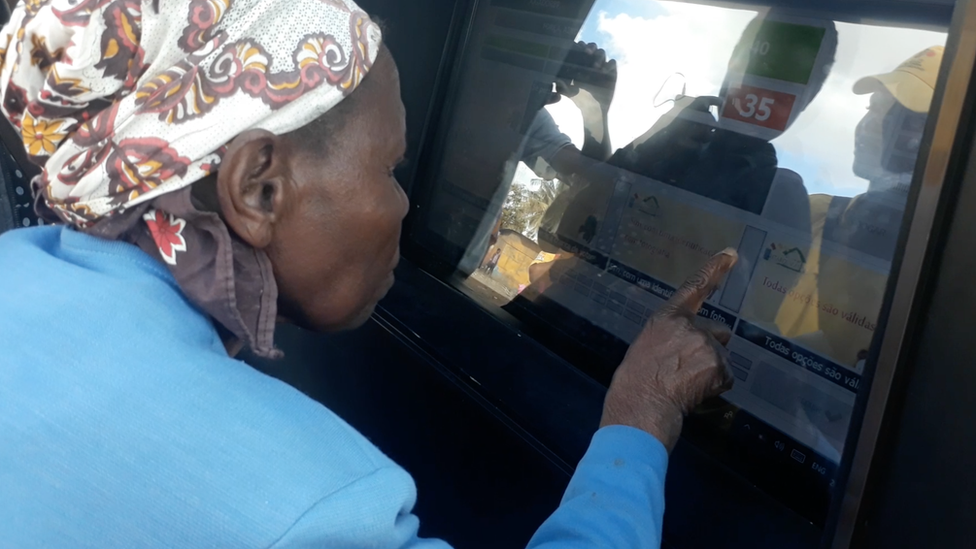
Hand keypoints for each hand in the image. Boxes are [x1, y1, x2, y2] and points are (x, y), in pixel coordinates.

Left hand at [550, 41, 616, 108]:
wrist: (594, 109)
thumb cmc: (579, 99)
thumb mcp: (569, 93)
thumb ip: (562, 86)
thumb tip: (555, 80)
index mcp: (581, 62)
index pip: (580, 48)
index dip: (579, 46)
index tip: (576, 49)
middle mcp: (592, 61)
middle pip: (592, 46)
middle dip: (590, 47)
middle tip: (587, 52)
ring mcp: (602, 65)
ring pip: (602, 52)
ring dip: (599, 56)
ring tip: (595, 67)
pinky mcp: (611, 71)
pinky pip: (612, 62)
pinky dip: (609, 65)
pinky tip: (603, 72)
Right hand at [600, 249, 737, 451]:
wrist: (642, 404)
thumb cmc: (636, 379)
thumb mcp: (648, 345)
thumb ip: (672, 336)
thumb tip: (693, 345)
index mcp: (667, 318)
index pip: (694, 288)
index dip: (714, 269)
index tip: (731, 253)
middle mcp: (690, 326)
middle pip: (717, 332)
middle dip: (710, 348)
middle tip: (685, 369)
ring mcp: (707, 346)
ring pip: (720, 357)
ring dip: (710, 370)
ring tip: (685, 384)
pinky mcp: (719, 367)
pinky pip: (725, 377)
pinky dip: (715, 386)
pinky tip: (695, 392)